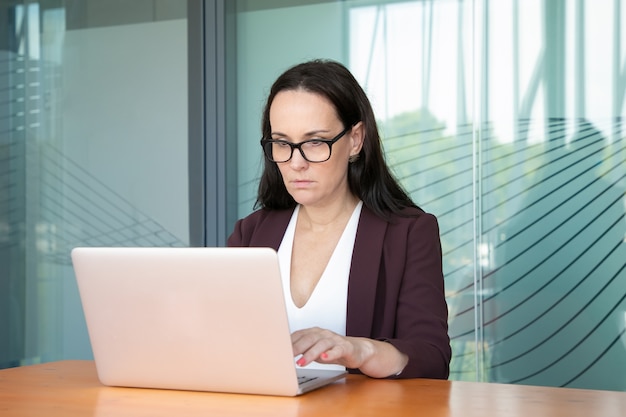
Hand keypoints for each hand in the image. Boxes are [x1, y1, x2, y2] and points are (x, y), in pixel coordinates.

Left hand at [291, 327, 407, 377]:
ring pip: (322, 344)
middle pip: (309, 338)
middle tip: (287, 356)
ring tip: (301, 362)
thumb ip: (302, 350)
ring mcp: (335, 340)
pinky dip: (330, 354)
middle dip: (297, 347)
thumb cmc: (332, 350)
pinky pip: (338, 350)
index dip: (289, 341)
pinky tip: (324, 358)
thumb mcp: (315, 350)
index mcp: (315, 332)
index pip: (300, 334)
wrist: (357, 350)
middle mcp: (324, 334)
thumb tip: (284, 354)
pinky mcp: (346, 347)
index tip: (279, 349)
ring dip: (310, 353)